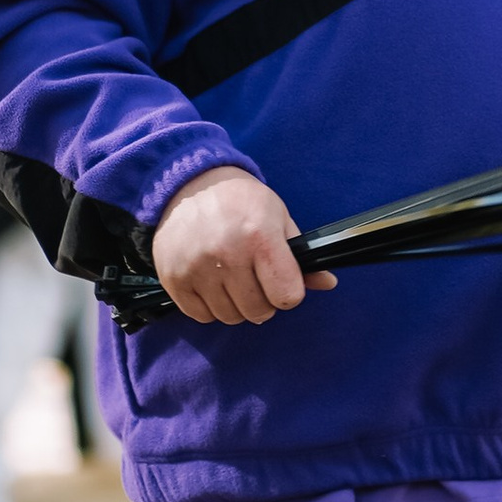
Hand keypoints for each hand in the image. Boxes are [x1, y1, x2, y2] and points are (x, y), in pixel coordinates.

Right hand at [152, 166, 335, 324]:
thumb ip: (300, 255)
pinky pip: (201, 316)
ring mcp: (196, 267)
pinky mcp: (173, 278)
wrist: (188, 184)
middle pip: (258, 311)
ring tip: (232, 277)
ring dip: (236, 305)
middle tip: (255, 278)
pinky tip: (211, 281)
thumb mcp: (277, 217)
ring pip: (229, 317)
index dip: (289, 292)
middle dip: (263, 300)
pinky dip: (210, 306)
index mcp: (259, 236)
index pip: (287, 296)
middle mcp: (226, 254)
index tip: (282, 281)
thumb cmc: (239, 201)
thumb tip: (328, 283)